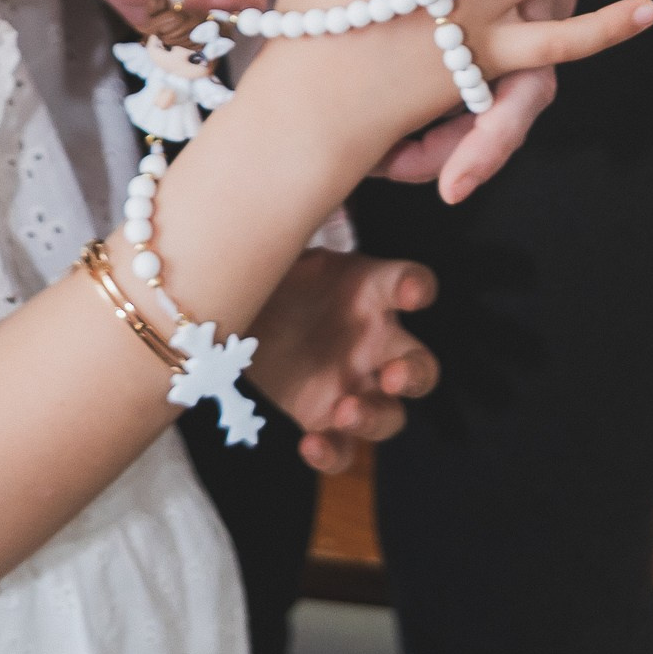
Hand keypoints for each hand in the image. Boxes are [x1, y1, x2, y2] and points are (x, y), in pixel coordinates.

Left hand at [247, 248, 438, 475]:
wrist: (233, 317)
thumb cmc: (270, 273)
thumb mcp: (283, 249)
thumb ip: (296, 234)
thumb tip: (287, 200)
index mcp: (369, 291)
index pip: (410, 283)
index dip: (417, 287)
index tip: (411, 293)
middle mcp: (373, 343)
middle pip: (420, 366)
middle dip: (415, 374)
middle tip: (393, 375)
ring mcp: (352, 386)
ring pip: (390, 415)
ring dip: (376, 417)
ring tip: (346, 411)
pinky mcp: (323, 420)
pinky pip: (342, 448)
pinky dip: (333, 452)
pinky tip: (310, 445)